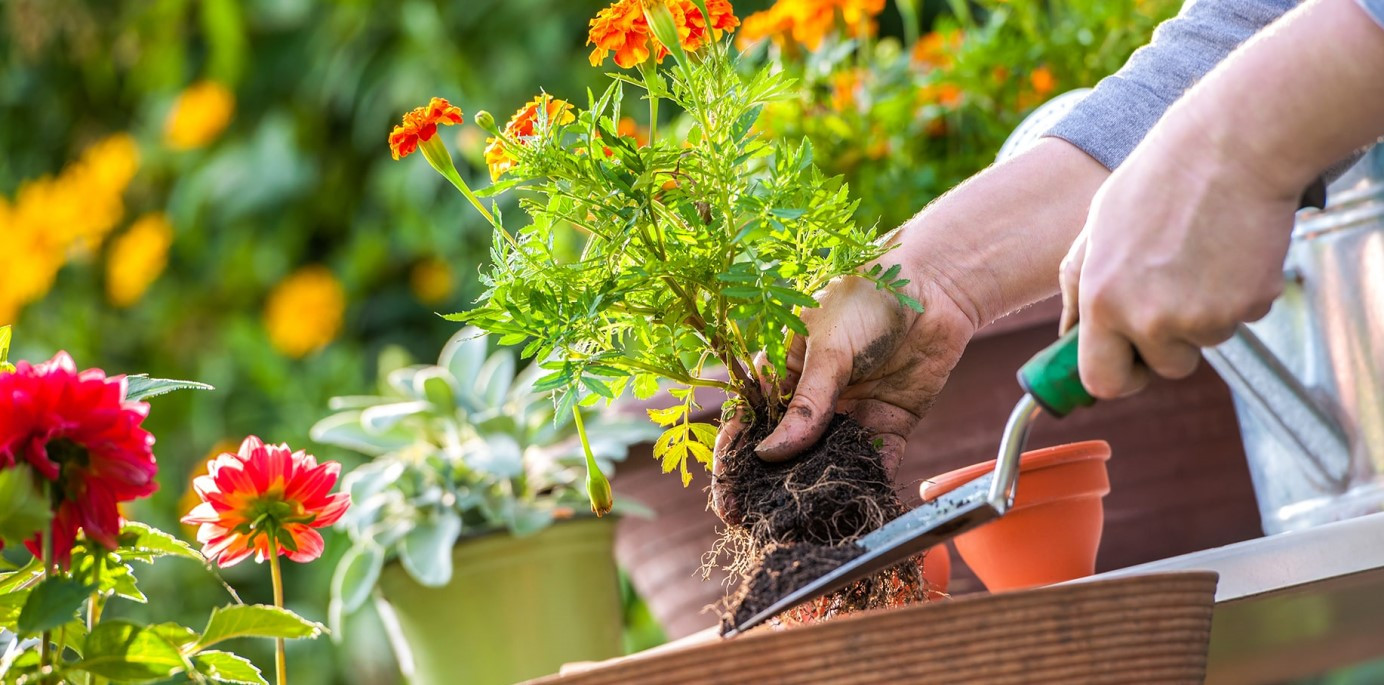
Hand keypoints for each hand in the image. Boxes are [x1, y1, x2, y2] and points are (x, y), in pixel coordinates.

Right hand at [710, 138, 1110, 523]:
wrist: (934, 285)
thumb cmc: (867, 298)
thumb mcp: (828, 347)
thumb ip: (806, 403)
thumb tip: (769, 454)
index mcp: (784, 373)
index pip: (749, 424)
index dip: (736, 463)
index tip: (728, 501)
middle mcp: (813, 400)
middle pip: (785, 454)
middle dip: (771, 491)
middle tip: (760, 528)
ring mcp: (850, 415)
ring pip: (827, 464)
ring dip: (816, 495)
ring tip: (804, 533)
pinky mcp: (889, 425)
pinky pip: (874, 464)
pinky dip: (866, 488)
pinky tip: (854, 515)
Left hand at [1058, 130, 1297, 398]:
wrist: (1230, 147)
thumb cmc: (1157, 182)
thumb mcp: (1096, 230)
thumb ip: (1078, 288)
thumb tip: (1066, 336)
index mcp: (1102, 301)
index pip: (1102, 380)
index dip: (1119, 377)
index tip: (1130, 366)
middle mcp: (1148, 318)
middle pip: (1164, 369)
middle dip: (1169, 347)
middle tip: (1175, 295)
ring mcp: (1202, 317)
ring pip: (1205, 342)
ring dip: (1205, 313)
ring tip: (1200, 255)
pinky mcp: (1248, 305)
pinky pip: (1241, 318)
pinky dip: (1238, 294)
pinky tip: (1230, 250)